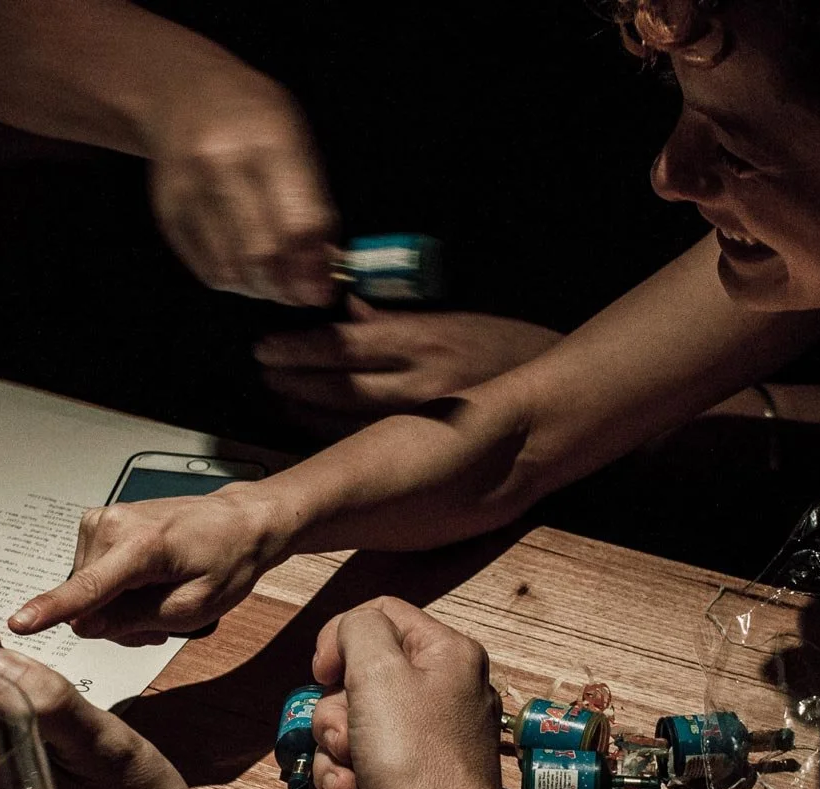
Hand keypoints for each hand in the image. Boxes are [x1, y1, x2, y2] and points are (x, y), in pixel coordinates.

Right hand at [8, 484, 289, 642]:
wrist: (237, 522)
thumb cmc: (225, 561)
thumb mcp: (191, 608)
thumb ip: (134, 620)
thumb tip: (84, 626)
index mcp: (141, 546)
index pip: (87, 588)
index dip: (51, 611)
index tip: (20, 623)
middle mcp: (112, 526)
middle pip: (87, 601)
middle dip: (116, 620)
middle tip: (158, 619)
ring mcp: (101, 522)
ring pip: (87, 591)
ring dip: (118, 607)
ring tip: (156, 598)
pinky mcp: (98, 525)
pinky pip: (92, 575)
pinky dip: (115, 589)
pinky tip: (144, 585)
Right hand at [144, 69, 337, 305]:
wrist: (180, 92)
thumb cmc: (255, 120)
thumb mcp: (298, 143)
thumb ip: (314, 205)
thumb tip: (326, 271)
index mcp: (269, 141)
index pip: (298, 221)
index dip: (315, 267)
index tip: (326, 290)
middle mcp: (223, 165)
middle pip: (261, 253)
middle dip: (289, 287)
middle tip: (303, 296)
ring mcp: (189, 190)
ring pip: (231, 269)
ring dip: (261, 289)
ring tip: (277, 282)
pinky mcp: (168, 213)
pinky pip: (206, 269)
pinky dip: (234, 281)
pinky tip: (248, 270)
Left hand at [256, 301, 562, 433]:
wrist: (556, 400)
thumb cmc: (505, 349)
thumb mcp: (453, 322)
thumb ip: (396, 320)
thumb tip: (350, 308)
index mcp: (422, 340)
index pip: (342, 342)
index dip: (298, 347)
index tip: (267, 347)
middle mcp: (418, 382)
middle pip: (335, 386)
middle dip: (291, 382)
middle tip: (263, 373)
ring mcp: (421, 422)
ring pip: (344, 422)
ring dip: (303, 412)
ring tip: (278, 400)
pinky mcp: (425, 450)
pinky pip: (366, 446)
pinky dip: (332, 438)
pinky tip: (312, 432)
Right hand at [308, 599, 517, 788]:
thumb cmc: (415, 762)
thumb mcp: (379, 673)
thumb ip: (357, 631)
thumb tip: (347, 636)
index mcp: (446, 655)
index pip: (378, 616)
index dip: (338, 640)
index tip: (323, 675)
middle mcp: (441, 694)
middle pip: (356, 681)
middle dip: (336, 717)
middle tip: (350, 742)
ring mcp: (425, 743)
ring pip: (349, 732)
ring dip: (337, 762)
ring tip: (358, 785)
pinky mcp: (410, 785)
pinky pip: (359, 772)